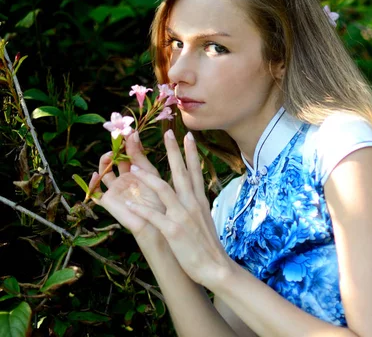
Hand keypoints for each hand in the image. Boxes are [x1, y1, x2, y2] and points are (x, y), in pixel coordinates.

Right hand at [89, 131, 164, 237]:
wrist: (156, 222)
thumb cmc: (159, 199)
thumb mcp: (151, 174)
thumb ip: (140, 157)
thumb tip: (133, 134)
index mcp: (137, 171)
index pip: (129, 153)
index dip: (128, 142)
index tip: (129, 130)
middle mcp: (125, 178)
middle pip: (115, 160)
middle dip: (115, 148)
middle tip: (116, 138)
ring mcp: (116, 188)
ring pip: (104, 171)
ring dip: (104, 162)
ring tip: (109, 155)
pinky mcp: (109, 200)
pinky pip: (96, 192)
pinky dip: (92, 184)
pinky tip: (95, 175)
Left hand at [125, 130, 232, 288]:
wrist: (216, 267)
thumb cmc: (208, 246)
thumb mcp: (205, 220)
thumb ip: (197, 206)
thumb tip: (193, 197)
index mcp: (200, 201)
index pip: (194, 172)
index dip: (190, 153)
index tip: (187, 136)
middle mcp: (192, 204)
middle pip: (181, 172)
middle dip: (173, 151)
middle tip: (168, 132)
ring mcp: (183, 216)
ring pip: (164, 190)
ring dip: (148, 177)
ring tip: (135, 166)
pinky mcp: (174, 230)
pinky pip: (154, 216)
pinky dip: (140, 209)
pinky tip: (127, 203)